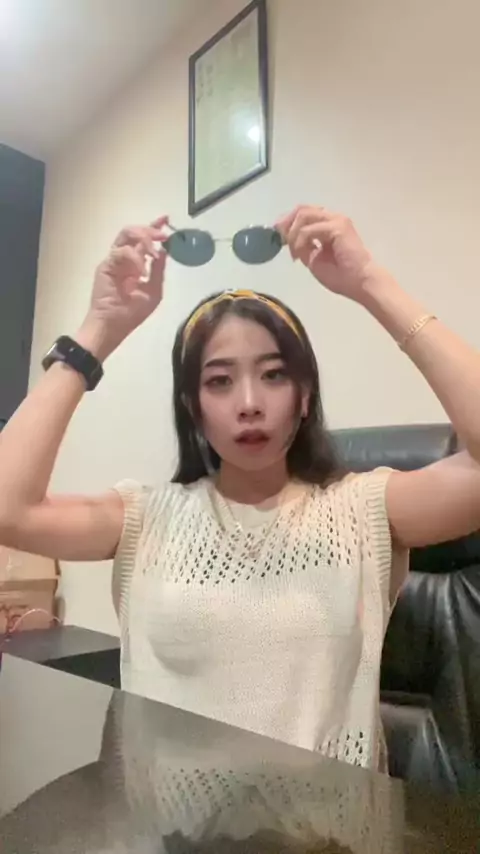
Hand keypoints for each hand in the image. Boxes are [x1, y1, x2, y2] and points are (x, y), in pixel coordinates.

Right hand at [79, 216, 169, 357]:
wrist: (113, 327)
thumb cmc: (132, 314)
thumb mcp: (154, 291)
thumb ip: (158, 271)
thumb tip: (164, 252)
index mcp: (136, 264)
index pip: (144, 240)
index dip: (154, 227)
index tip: (166, 219)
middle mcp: (125, 259)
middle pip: (134, 232)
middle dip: (150, 229)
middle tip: (163, 235)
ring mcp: (114, 260)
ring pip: (126, 235)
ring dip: (143, 239)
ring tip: (154, 251)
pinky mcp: (106, 265)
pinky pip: (121, 252)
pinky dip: (134, 258)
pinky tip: (141, 271)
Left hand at [276, 205, 376, 300]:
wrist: (359, 282)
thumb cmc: (342, 276)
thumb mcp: (314, 259)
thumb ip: (303, 247)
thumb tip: (290, 241)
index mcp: (328, 224)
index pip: (304, 213)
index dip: (287, 221)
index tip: (277, 235)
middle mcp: (332, 218)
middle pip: (302, 209)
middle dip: (286, 222)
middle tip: (278, 238)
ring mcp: (336, 220)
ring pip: (303, 215)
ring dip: (292, 234)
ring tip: (293, 252)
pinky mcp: (337, 227)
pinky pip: (309, 230)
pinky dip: (300, 242)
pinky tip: (300, 255)